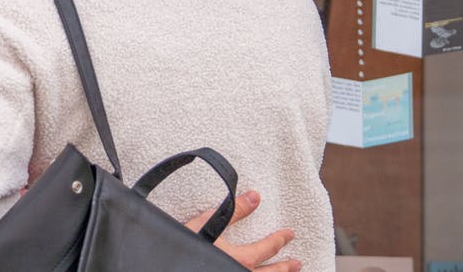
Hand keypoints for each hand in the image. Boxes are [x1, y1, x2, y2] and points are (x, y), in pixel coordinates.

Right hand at [184, 190, 301, 270]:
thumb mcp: (206, 224)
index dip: (280, 240)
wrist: (165, 268)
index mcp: (240, 259)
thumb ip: (234, 211)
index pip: (268, 249)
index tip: (289, 234)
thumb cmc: (183, 249)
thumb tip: (255, 196)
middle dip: (285, 266)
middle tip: (297, 262)